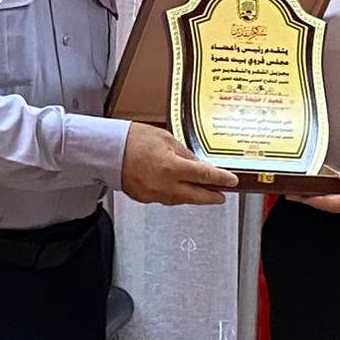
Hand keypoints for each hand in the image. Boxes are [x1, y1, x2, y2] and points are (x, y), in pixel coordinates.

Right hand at [120, 123, 238, 204]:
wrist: (108, 150)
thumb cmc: (132, 139)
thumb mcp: (165, 139)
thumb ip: (184, 153)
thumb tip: (197, 164)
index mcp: (172, 167)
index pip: (205, 176)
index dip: (221, 179)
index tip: (231, 181)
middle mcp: (165, 185)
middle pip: (197, 196)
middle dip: (211, 197)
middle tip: (221, 195)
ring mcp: (154, 194)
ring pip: (181, 200)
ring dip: (194, 196)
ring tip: (202, 192)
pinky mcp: (144, 198)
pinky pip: (166, 199)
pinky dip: (175, 195)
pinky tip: (179, 189)